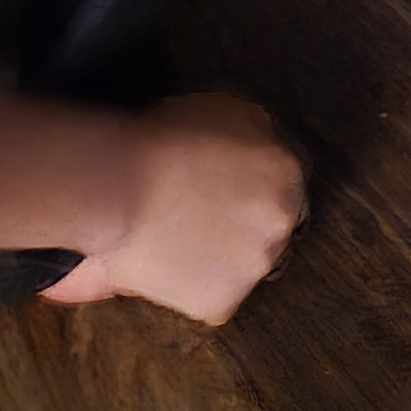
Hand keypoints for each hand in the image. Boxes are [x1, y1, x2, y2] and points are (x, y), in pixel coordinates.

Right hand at [41, 93, 305, 322]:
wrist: (119, 186)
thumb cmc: (163, 140)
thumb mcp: (226, 108)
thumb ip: (258, 132)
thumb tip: (265, 147)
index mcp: (289, 172)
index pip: (291, 189)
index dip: (259, 191)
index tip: (234, 195)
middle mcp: (283, 221)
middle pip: (276, 231)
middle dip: (248, 226)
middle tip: (206, 217)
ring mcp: (256, 266)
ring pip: (247, 266)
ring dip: (225, 258)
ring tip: (181, 240)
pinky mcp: (224, 302)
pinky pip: (217, 298)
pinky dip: (197, 287)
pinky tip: (171, 264)